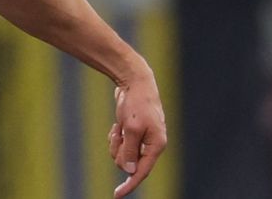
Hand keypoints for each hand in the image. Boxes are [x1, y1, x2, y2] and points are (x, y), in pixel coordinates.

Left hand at [107, 72, 166, 197]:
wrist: (134, 82)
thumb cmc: (136, 104)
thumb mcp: (131, 128)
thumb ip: (130, 150)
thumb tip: (129, 171)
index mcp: (156, 145)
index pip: (142, 171)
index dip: (130, 184)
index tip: (117, 195)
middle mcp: (150, 145)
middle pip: (128, 164)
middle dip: (119, 151)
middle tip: (119, 134)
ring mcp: (141, 140)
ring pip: (122, 155)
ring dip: (116, 144)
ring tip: (118, 128)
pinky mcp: (132, 134)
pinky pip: (119, 145)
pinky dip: (115, 138)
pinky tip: (117, 126)